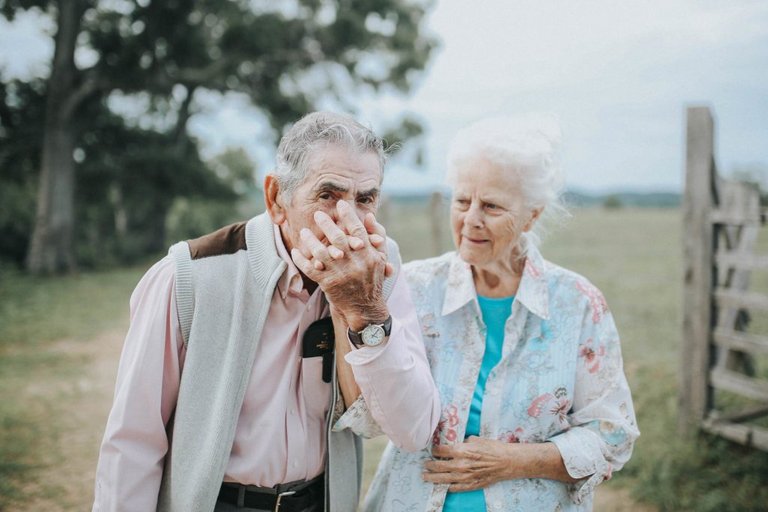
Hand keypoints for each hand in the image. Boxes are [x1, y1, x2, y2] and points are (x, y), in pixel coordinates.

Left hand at [291, 200, 388, 329]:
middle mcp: (355, 263)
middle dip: (327, 224)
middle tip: (318, 214)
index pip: (358, 230)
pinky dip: (301, 259)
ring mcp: (341, 274)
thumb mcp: (380, 257)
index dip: (348, 216)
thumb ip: (377, 235)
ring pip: (321, 253)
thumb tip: (369, 215)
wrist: (365, 308)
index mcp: (369, 254)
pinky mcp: (328, 284)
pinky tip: (295, 251)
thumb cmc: (372, 279)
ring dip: (311, 241)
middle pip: (338, 238)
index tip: (340, 204)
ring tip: (304, 231)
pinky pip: (311, 269)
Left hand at [423, 437, 576, 489]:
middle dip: (430, 464)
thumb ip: (462, 442)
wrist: (507, 462)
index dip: (434, 450)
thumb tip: (454, 443)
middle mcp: (461, 465)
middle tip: (424, 463)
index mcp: (461, 451)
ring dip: (433, 477)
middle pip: (439, 465)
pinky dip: (448, 486)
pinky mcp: (471, 485)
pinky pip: (456, 488)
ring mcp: (465, 477)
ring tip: (425, 476)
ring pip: (444, 479)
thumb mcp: (475, 439)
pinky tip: (443, 485)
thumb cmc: (492, 448)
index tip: (432, 450)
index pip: (441, 450)